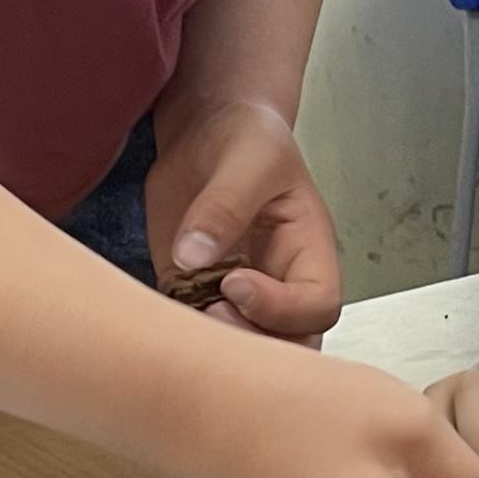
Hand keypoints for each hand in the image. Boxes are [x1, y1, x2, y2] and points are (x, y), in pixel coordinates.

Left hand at [150, 100, 340, 340]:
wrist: (205, 128)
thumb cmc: (246, 136)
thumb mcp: (247, 157)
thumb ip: (224, 204)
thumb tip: (193, 255)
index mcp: (308, 249)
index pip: (318, 303)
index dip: (282, 308)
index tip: (234, 282)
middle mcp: (279, 280)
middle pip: (292, 342)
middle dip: (256, 343)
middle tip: (211, 310)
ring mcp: (236, 293)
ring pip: (246, 349)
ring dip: (217, 345)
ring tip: (186, 311)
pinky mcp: (194, 292)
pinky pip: (195, 332)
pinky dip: (179, 334)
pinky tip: (160, 311)